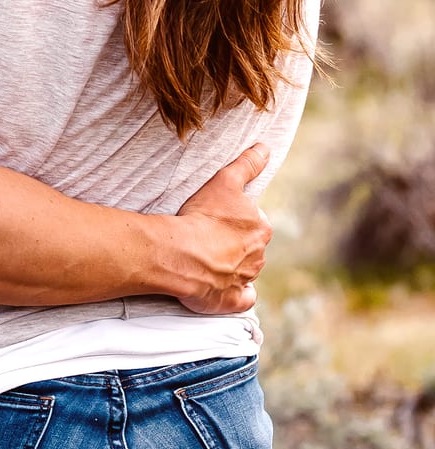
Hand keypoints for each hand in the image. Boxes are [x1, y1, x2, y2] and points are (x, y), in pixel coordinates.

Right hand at [170, 143, 272, 314]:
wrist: (182, 254)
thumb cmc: (204, 216)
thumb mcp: (225, 181)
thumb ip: (247, 164)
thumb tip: (265, 147)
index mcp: (261, 229)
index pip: (254, 221)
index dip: (235, 217)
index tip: (216, 215)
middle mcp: (259, 256)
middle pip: (250, 246)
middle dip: (234, 241)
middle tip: (208, 233)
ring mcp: (246, 280)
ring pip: (245, 270)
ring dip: (231, 264)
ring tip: (205, 255)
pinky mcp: (232, 300)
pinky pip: (241, 297)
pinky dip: (236, 293)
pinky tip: (223, 285)